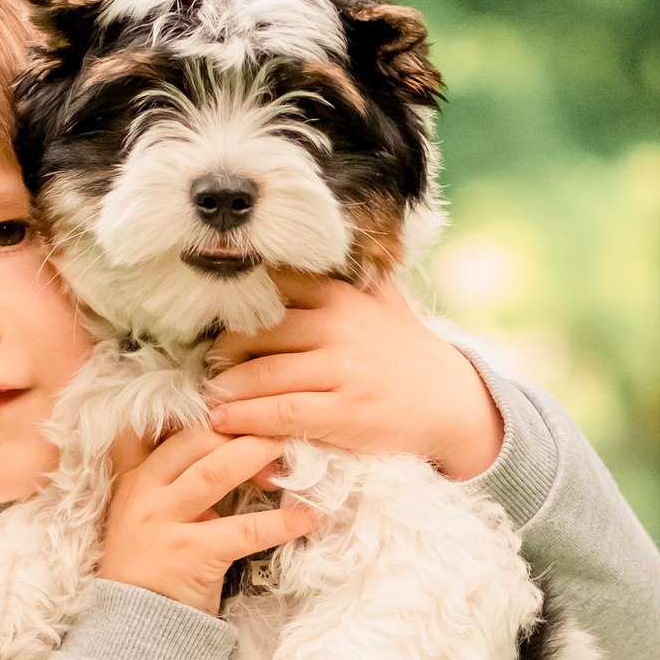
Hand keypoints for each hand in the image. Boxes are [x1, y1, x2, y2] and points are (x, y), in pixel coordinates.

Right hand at [97, 427, 318, 615]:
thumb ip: (178, 476)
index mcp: (137, 474)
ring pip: (216, 472)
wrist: (135, 626)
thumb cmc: (157, 563)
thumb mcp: (155, 510)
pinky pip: (244, 531)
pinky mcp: (188, 555)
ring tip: (302, 454)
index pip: (172, 424)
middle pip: (198, 439)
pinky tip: (311, 516)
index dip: (216, 411)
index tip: (253, 403)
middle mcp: (144, 491)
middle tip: (287, 424)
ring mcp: (162, 522)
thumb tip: (236, 441)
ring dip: (262, 456)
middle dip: (246, 427)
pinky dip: (283, 522)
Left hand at [207, 274, 504, 480]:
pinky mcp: (342, 412)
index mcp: (343, 297)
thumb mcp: (386, 303)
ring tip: (209, 395)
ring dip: (226, 386)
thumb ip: (355, 276)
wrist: (451, 402)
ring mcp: (341, 370)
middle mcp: (339, 327)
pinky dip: (245, 417)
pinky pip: (280, 411)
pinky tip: (223, 420)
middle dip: (225, 350)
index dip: (239, 307)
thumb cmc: (409, 353)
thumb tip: (333, 238)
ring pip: (263, 373)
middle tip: (208, 364)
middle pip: (259, 331)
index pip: (275, 290)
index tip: (216, 321)